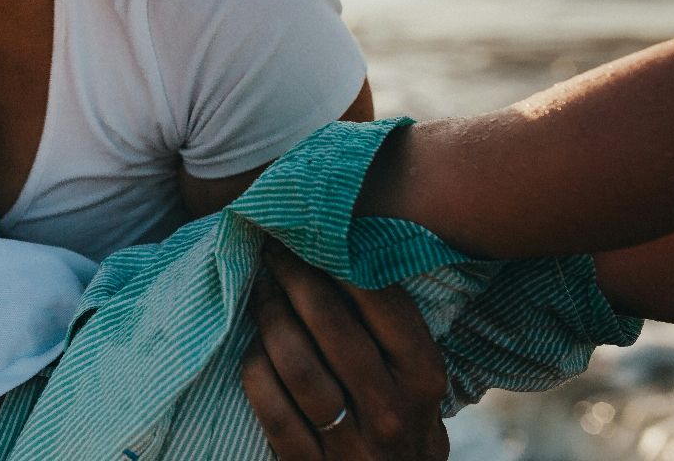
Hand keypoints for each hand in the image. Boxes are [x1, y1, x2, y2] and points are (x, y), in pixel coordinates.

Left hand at [239, 241, 449, 459]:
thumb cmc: (400, 425)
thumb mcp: (415, 384)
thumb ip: (393, 333)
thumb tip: (349, 250)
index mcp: (424, 380)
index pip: (383, 304)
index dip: (339, 261)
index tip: (309, 233)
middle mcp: (392, 412)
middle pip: (331, 325)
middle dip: (294, 277)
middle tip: (271, 248)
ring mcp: (350, 446)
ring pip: (297, 364)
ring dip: (269, 317)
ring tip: (257, 289)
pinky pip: (271, 409)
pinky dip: (255, 371)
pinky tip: (250, 348)